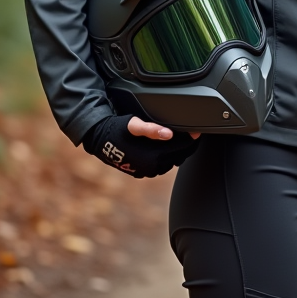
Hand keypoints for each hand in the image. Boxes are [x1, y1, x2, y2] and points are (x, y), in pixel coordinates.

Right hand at [82, 114, 199, 177]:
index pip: (182, 148)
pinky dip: (166, 157)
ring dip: (176, 152)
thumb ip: (152, 129)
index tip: (196, 130)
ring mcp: (147, 172)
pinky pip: (161, 165)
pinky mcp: (142, 173)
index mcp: (153, 157)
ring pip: (171, 161)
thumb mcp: (134, 124)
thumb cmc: (119, 128)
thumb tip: (168, 134)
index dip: (191, 138)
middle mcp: (152, 168)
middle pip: (179, 155)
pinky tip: (165, 147)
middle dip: (185, 145)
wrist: (100, 140)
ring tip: (177, 139)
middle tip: (189, 134)